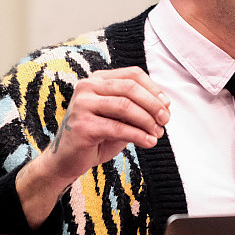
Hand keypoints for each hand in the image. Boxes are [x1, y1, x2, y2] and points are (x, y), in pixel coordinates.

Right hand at [16, 67, 170, 228]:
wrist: (67, 160)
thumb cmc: (97, 137)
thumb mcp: (120, 118)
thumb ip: (138, 108)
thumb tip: (165, 105)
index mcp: (97, 80)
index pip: (132, 75)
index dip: (154, 89)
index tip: (167, 105)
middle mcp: (87, 87)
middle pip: (130, 88)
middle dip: (153, 105)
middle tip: (165, 120)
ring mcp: (82, 105)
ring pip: (125, 106)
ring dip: (147, 121)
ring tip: (157, 133)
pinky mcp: (82, 125)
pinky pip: (118, 128)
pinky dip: (138, 135)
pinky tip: (148, 142)